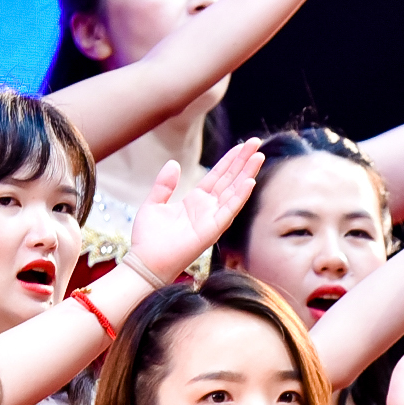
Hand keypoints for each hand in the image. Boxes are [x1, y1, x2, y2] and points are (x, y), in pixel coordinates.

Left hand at [128, 139, 264, 279]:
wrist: (145, 262)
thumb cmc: (148, 238)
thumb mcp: (153, 204)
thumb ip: (164, 184)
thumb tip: (174, 163)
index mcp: (195, 201)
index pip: (217, 175)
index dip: (229, 160)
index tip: (241, 145)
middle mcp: (207, 208)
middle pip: (230, 180)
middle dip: (243, 161)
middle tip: (256, 142)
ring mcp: (212, 219)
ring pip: (234, 192)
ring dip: (247, 174)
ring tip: (258, 156)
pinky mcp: (212, 230)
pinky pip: (229, 210)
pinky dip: (240, 196)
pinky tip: (250, 181)